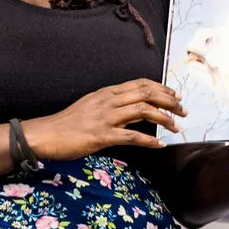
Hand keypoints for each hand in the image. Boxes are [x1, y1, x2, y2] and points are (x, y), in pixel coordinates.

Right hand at [23, 79, 186, 160]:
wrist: (45, 134)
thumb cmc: (66, 124)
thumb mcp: (91, 107)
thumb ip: (112, 106)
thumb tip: (133, 111)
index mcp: (106, 92)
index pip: (140, 83)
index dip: (161, 88)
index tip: (175, 95)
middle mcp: (108, 100)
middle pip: (146, 94)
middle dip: (169, 101)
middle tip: (183, 110)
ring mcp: (105, 117)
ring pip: (143, 111)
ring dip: (164, 119)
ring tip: (176, 127)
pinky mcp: (101, 136)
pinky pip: (131, 136)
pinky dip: (148, 140)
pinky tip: (159, 145)